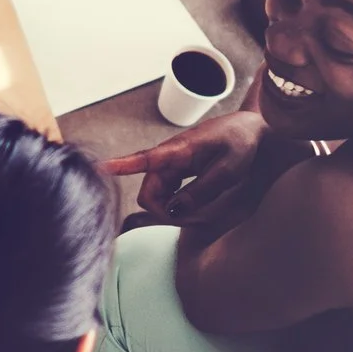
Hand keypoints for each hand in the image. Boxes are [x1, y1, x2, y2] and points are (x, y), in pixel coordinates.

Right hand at [105, 109, 266, 225]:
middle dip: (166, 212)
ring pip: (158, 196)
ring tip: (204, 216)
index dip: (120, 166)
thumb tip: (172, 210)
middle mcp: (169, 158)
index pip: (143, 159)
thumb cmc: (242, 143)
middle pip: (149, 192)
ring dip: (174, 211)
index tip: (97, 168)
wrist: (254, 130)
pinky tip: (197, 210)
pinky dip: (178, 206)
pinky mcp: (178, 172)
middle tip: (197, 221)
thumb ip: (201, 190)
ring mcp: (172, 166)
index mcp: (179, 150)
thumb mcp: (228, 169)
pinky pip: (168, 194)